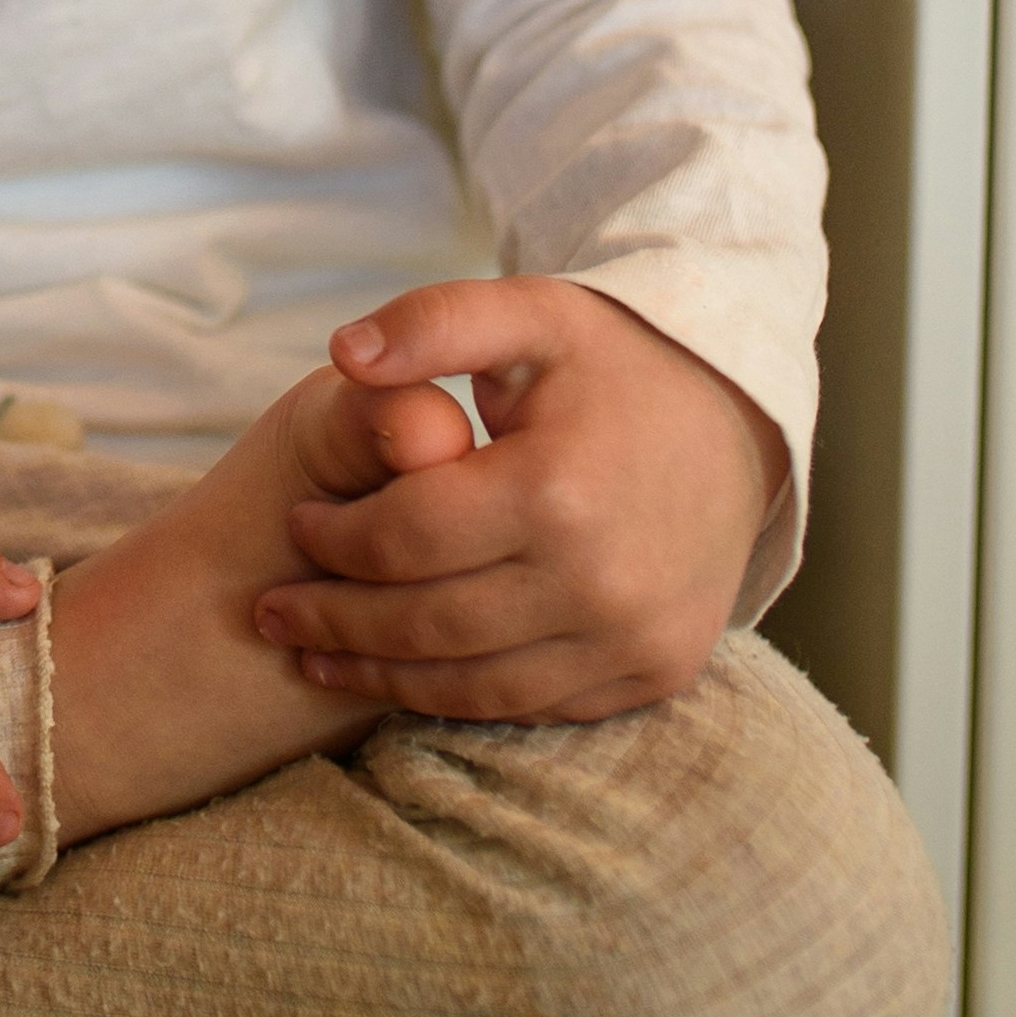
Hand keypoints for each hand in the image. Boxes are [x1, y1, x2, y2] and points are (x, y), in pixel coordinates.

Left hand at [250, 281, 785, 725]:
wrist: (741, 423)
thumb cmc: (615, 362)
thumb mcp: (531, 312)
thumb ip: (434, 322)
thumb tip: (343, 351)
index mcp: (556, 488)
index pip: (406, 537)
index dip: (336, 537)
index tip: (298, 523)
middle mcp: (599, 579)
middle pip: (430, 622)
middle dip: (337, 621)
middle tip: (274, 610)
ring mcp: (632, 638)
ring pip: (475, 684)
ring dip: (384, 676)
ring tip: (316, 656)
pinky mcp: (653, 673)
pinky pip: (535, 703)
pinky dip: (461, 696)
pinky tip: (408, 675)